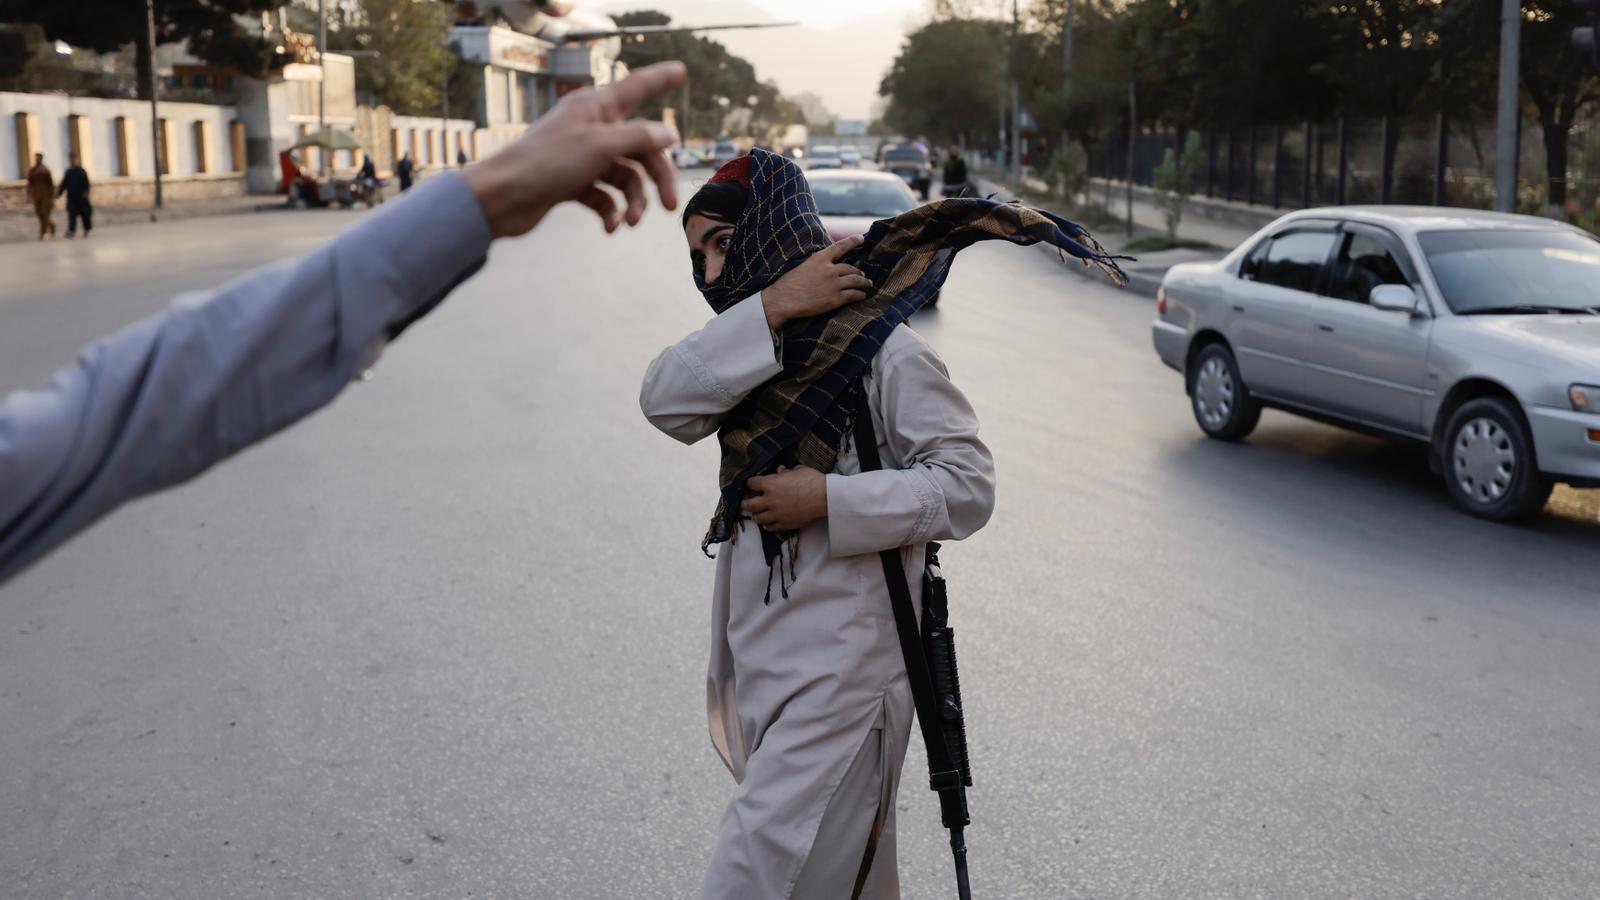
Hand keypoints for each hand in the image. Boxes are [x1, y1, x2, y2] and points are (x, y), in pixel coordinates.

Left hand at [462, 62, 686, 236]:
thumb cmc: (546, 163)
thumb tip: (668, 134)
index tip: (681, 70)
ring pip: (624, 177)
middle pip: (640, 148)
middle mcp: (591, 129)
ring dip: (632, 201)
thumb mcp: (600, 146)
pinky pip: (604, 196)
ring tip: (629, 223)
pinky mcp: (573, 183)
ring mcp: (582, 157)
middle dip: (656, 178)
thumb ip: (639, 138)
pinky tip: (609, 227)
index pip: (637, 88)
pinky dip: (610, 212)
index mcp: (595, 107)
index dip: (660, 79)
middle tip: (669, 206)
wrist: (502, 199)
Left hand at [742, 466, 827, 531]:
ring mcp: (776, 514)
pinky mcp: (784, 524)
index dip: (751, 483)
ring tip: (757, 515)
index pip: (752, 483)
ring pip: (758, 518)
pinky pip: (770, 527)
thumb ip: (786, 472)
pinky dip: (768, 525)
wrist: (824, 498)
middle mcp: (770, 500)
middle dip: (746, 503)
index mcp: (771, 484)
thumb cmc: (812, 481)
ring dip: (757, 516)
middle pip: (749, 504)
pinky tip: (768, 523)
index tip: (752, 484)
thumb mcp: (798, 470)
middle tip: (747, 503)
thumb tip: (780, 471)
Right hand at [761, 236, 873, 328]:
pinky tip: (863, 295)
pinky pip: (853, 295)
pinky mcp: (835, 299)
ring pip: (856, 280)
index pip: (840, 247)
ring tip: (867, 284)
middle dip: (858, 271)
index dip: (852, 241)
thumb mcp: (801, 267)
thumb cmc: (787, 285)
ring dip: (863, 282)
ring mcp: (834, 284)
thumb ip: (815, 265)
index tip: (861, 238)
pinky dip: (860, 294)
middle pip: (850, 267)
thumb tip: (823, 268)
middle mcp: (830, 269)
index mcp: (819, 259)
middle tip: (863, 273)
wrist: (783, 300)